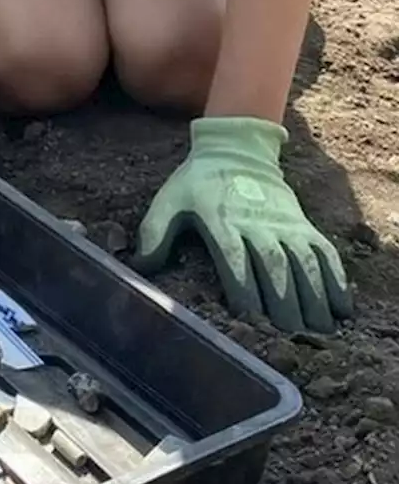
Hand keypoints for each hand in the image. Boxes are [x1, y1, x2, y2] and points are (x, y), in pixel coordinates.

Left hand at [129, 117, 352, 333]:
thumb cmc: (197, 182)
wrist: (236, 149)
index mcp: (222, 222)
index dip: (242, 286)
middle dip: (283, 300)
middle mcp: (258, 224)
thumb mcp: (168, 201)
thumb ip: (154, 232)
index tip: (249, 316)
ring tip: (319, 329)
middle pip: (274, 266)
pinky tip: (342, 307)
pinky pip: (324, 252)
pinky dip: (336, 278)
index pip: (235, 258)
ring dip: (314, 296)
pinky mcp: (303, 224)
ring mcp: (285, 224)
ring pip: (304, 262)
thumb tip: (141, 267)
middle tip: (288, 334)